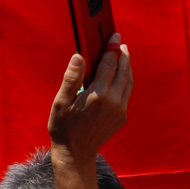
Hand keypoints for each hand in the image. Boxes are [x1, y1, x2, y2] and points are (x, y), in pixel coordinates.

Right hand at [47, 35, 131, 160]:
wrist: (76, 153)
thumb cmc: (64, 126)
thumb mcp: (61, 102)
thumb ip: (72, 78)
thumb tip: (79, 56)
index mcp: (98, 95)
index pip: (110, 64)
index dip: (112, 48)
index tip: (114, 35)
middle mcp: (113, 101)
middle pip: (124, 70)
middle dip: (123, 55)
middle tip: (120, 43)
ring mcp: (120, 110)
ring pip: (128, 81)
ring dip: (127, 67)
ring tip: (122, 55)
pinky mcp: (122, 117)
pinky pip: (127, 93)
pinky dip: (126, 80)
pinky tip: (120, 76)